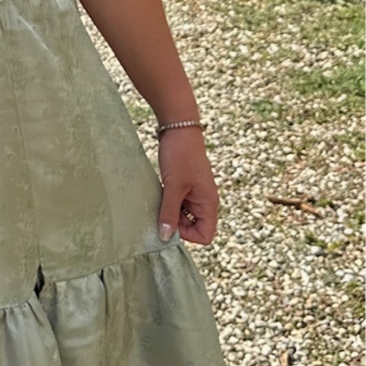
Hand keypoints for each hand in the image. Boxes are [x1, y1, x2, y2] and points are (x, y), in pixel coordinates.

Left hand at [156, 127, 218, 244]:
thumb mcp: (173, 187)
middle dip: (175, 224)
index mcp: (209, 204)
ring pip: (182, 216)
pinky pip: (176, 204)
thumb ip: (169, 213)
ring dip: (169, 213)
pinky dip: (166, 203)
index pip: (205, 235)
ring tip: (158, 200)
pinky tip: (157, 194)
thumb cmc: (180, 156)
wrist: (179, 129)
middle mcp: (204, 202)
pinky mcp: (184, 187)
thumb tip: (165, 237)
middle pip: (193, 228)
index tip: (170, 222)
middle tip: (160, 210)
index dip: (187, 235)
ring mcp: (194, 194)